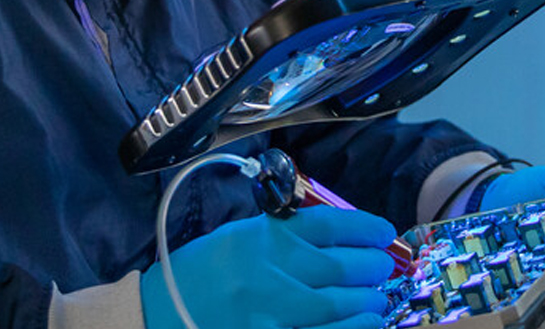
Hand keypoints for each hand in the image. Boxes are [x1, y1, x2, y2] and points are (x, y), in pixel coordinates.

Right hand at [143, 206, 395, 328]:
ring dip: (368, 302)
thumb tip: (343, 239)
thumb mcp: (241, 239)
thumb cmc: (201, 274)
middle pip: (343, 266)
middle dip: (373, 268)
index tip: (385, 233)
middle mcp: (269, 273)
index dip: (367, 228)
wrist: (159, 316)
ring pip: (340, 307)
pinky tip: (364, 323)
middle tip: (382, 269)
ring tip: (375, 300)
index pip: (330, 225)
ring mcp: (270, 313)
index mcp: (262, 238)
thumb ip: (287, 235)